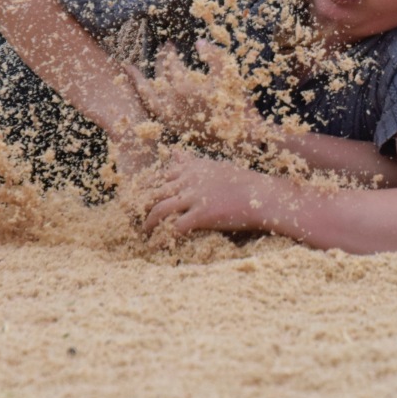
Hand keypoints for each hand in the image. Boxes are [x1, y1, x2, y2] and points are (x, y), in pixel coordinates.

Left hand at [129, 42, 265, 147]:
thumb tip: (199, 43)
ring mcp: (170, 117)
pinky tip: (145, 93)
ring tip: (129, 70)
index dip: (170, 52)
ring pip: (148, 95)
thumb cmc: (237, 105)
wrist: (241, 138)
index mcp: (183, 87)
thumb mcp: (228, 74)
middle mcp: (171, 102)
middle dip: (160, 61)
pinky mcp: (173, 127)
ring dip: (139, 81)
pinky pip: (153, 110)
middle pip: (159, 76)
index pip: (171, 64)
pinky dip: (145, 99)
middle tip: (162, 50)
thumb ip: (213, 55)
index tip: (170, 43)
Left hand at [141, 148, 275, 238]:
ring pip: (160, 209)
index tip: (139, 197)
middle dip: (140, 206)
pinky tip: (156, 247)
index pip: (161, 175)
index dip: (146, 186)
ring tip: (143, 233)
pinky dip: (162, 238)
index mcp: (193, 168)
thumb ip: (192, 162)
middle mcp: (190, 179)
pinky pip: (175, 228)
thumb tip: (174, 150)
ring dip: (148, 223)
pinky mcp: (202, 214)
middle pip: (154, 192)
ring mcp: (195, 196)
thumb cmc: (244, 182)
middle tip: (133, 217)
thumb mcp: (214, 165)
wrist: (263, 195)